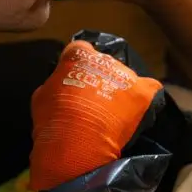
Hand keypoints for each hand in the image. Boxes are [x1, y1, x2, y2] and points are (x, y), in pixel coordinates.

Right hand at [29, 40, 163, 191]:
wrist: (76, 140)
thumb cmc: (53, 119)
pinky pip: (150, 89)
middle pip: (104, 63)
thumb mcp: (42, 95)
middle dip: (100, 78)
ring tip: (113, 115)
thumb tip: (60, 85)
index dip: (77, 66)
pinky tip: (137, 111)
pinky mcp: (142, 92)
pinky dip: (144, 99)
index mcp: (78, 54)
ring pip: (125, 77)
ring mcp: (125, 74)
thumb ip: (55, 83)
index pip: (79, 50)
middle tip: (92, 102)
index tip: (74, 81)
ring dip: (120, 91)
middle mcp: (104, 58)